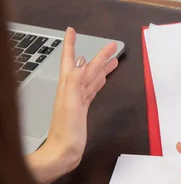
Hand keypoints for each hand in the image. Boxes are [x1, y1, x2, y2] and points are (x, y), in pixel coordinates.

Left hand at [27, 27, 118, 183]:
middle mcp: (71, 89)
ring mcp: (77, 99)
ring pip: (91, 77)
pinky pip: (93, 89)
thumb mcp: (70, 104)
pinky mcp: (83, 108)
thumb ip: (75, 82)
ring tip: (113, 59)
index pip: (70, 60)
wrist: (63, 152)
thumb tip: (82, 63)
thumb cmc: (65, 132)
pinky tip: (103, 78)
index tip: (72, 30)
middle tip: (111, 45)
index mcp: (67, 86)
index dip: (70, 44)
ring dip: (101, 67)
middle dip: (98, 55)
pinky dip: (99, 81)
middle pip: (86, 67)